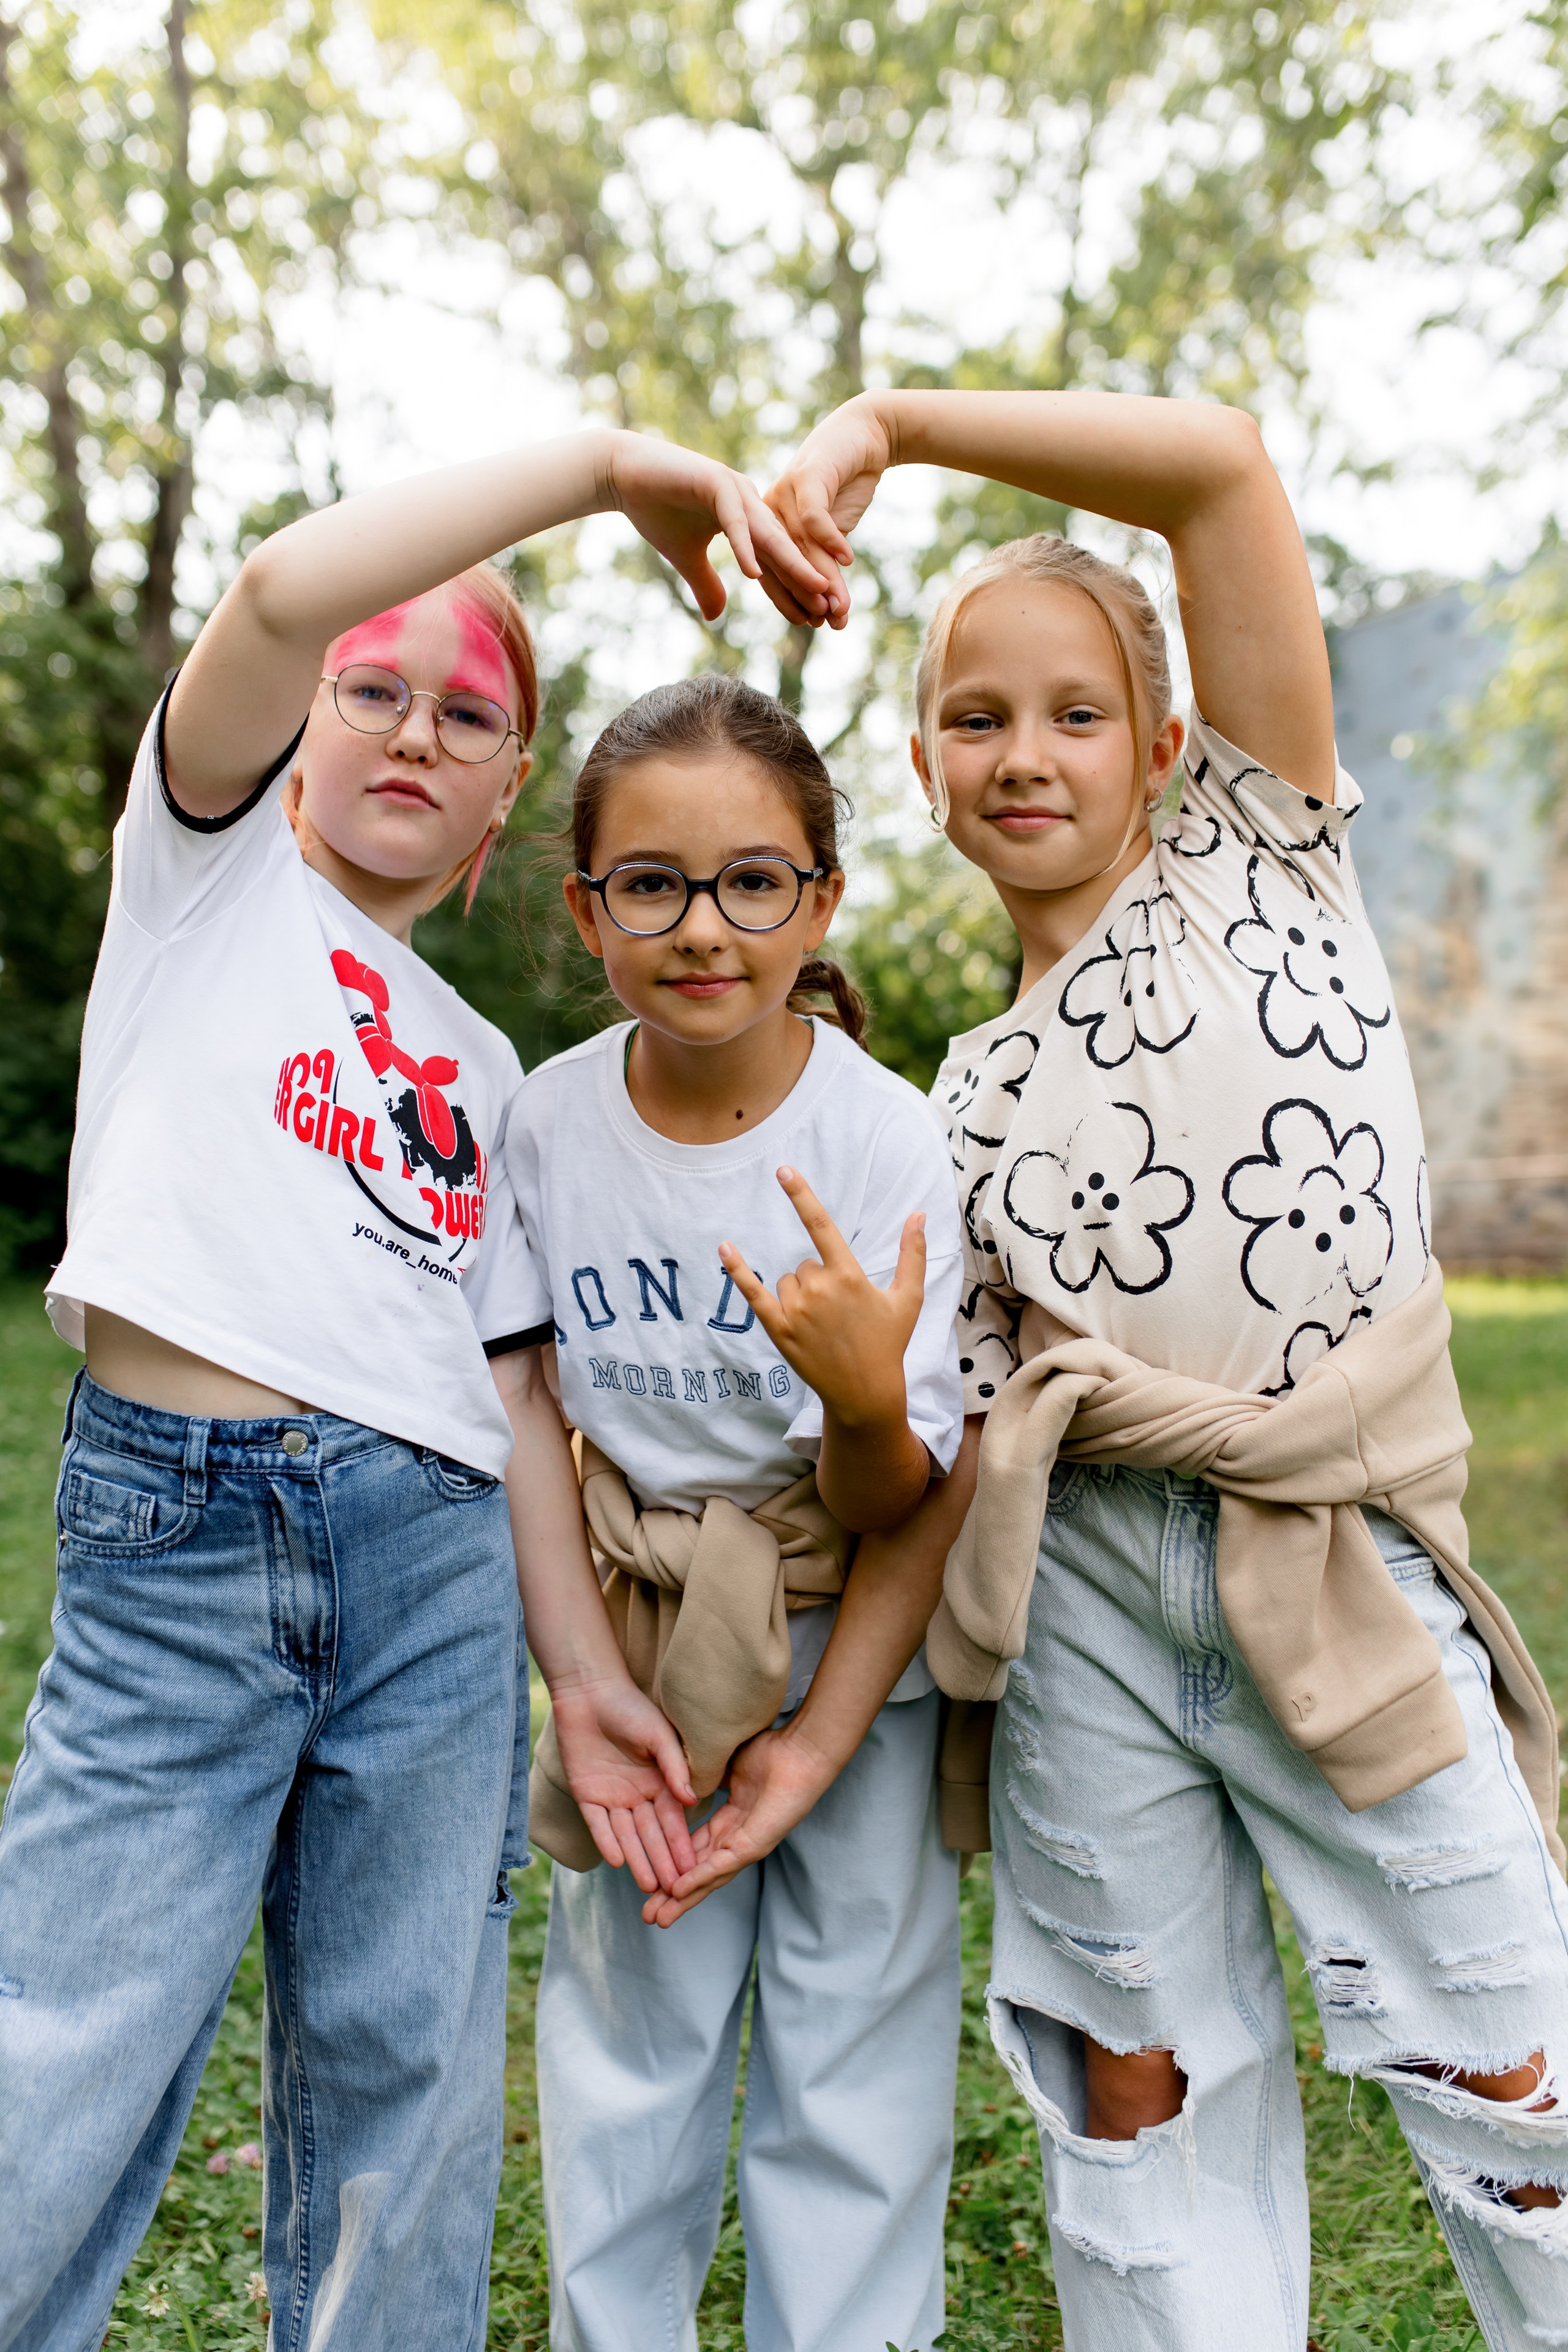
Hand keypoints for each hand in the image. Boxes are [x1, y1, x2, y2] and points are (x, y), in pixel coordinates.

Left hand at [548, 1674, 698, 1895]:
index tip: (695, 1868)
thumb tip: (693, 1799)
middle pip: (651, 1834)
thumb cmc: (630, 1707)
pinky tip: (617, 1862)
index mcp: (660, 1782)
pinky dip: (606, 1842)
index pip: (673, 1820)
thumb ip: (674, 1767)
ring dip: (637, 1859)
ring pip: (626, 1835)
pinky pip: (598, 1824)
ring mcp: (612, 1797)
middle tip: (674, 1890)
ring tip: (650, 1886)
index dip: (682, 1844)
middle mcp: (638, 1795)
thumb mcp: (659, 1736)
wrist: (590, 1691)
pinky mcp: (587, 1795)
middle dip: (662, 1862)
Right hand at [601, 430, 834, 626]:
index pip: (778, 558)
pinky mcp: (714, 481)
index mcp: (747, 517)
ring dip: (792, 562)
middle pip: (784, 547)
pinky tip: (755, 572)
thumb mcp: (686, 558)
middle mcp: (748, 501)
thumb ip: (706, 583)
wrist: (622, 474)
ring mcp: (734, 489)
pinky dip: (744, 545)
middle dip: (809, 578)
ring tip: (816, 589)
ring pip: (768, 533)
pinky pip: (733, 519)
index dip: (796, 587)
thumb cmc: (655, 511)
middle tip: (834, 609)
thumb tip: (717, 616)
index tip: (816, 619)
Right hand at [641, 1723, 834, 1926]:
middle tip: (648, 1916)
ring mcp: (746, 1845)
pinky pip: (722, 1864)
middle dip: (672, 1897)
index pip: (695, 1853)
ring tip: (658, 1917)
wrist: (801, 1751)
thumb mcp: (724, 1767)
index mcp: (730, 1824)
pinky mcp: (755, 1844)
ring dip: (682, 1899)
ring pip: (708, 1879)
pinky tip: (679, 1891)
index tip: (650, 1879)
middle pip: (698, 1874)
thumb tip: (680, 1776)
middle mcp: (736, 1840)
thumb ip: (702, 1777)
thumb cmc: (771, 1753)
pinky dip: (700, 1878)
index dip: (671, 1866)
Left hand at [718, 1168, 925, 1430]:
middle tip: (839, 1313)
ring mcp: (796, 1310)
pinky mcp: (778, 1329)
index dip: (801, 1195)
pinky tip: (724, 1249)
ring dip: (800, 1294)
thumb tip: (918, 1214)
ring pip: (787, 1280)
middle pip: (806, 1263)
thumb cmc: (888, 1343)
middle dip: (820, 1281)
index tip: (783, 1170)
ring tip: (822, 1325)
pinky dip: (738, 1270)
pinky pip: (753, 1292)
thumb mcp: (909, 1299)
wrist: (865, 1393)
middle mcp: (819, 1289)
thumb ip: (912, 1255)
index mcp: (849, 1276)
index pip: (821, 1225)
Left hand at [763, 393, 896, 628]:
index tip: (817, 626)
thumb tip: (831, 610)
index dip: (795, 601)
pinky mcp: (807, 476)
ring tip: (839, 605)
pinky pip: (815, 517)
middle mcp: (770, 509)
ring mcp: (785, 492)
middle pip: (786, 563)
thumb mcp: (832, 531)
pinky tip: (848, 560)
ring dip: (823, 577)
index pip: (775, 571)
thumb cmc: (846, 485)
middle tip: (828, 622)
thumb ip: (826, 564)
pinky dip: (831, 541)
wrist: (866, 436)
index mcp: (768, 524)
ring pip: (801, 546)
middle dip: (808, 596)